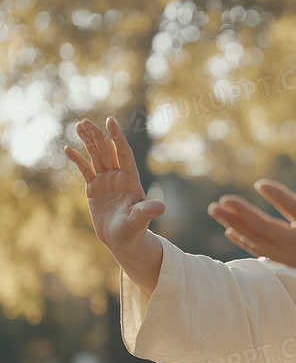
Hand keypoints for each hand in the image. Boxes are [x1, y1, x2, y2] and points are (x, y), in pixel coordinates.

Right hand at [65, 117, 164, 294]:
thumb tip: (162, 207)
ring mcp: (106, 182)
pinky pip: (85, 170)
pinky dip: (77, 159)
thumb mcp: (140, 221)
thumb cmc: (134, 232)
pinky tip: (67, 149)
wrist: (123, 242)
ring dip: (88, 141)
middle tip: (85, 122)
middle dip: (97, 136)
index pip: (123, 153)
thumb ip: (147, 212)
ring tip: (79, 125)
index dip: (117, 137)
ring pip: (96, 156)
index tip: (110, 121)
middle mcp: (118, 177)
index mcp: (130, 180)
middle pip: (107, 151)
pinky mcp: (94, 189)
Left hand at [207, 180, 295, 278]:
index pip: (257, 223)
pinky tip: (245, 239)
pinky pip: (265, 252)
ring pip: (256, 245)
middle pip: (251, 235)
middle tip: (213, 208)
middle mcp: (285, 253)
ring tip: (222, 221)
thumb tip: (261, 186)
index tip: (224, 198)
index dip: (240, 210)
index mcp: (291, 241)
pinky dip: (251, 244)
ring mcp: (290, 260)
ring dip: (238, 232)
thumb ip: (289, 202)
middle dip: (232, 220)